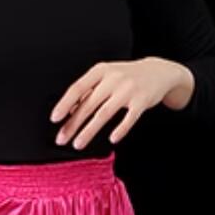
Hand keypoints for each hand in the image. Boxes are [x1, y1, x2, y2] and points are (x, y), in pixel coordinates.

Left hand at [48, 58, 190, 148]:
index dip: (64, 104)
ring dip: (89, 131)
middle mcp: (113, 78)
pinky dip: (120, 129)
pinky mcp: (142, 100)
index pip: (77, 87)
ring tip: (78, 144)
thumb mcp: (106, 77)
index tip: (54, 119)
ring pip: (104, 113)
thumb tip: (69, 111)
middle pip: (88, 104)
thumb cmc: (126, 77)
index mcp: (101, 71)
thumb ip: (88, 92)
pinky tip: (111, 139)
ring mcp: (129, 89)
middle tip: (61, 139)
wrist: (159, 71)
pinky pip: (129, 118)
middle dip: (73, 124)